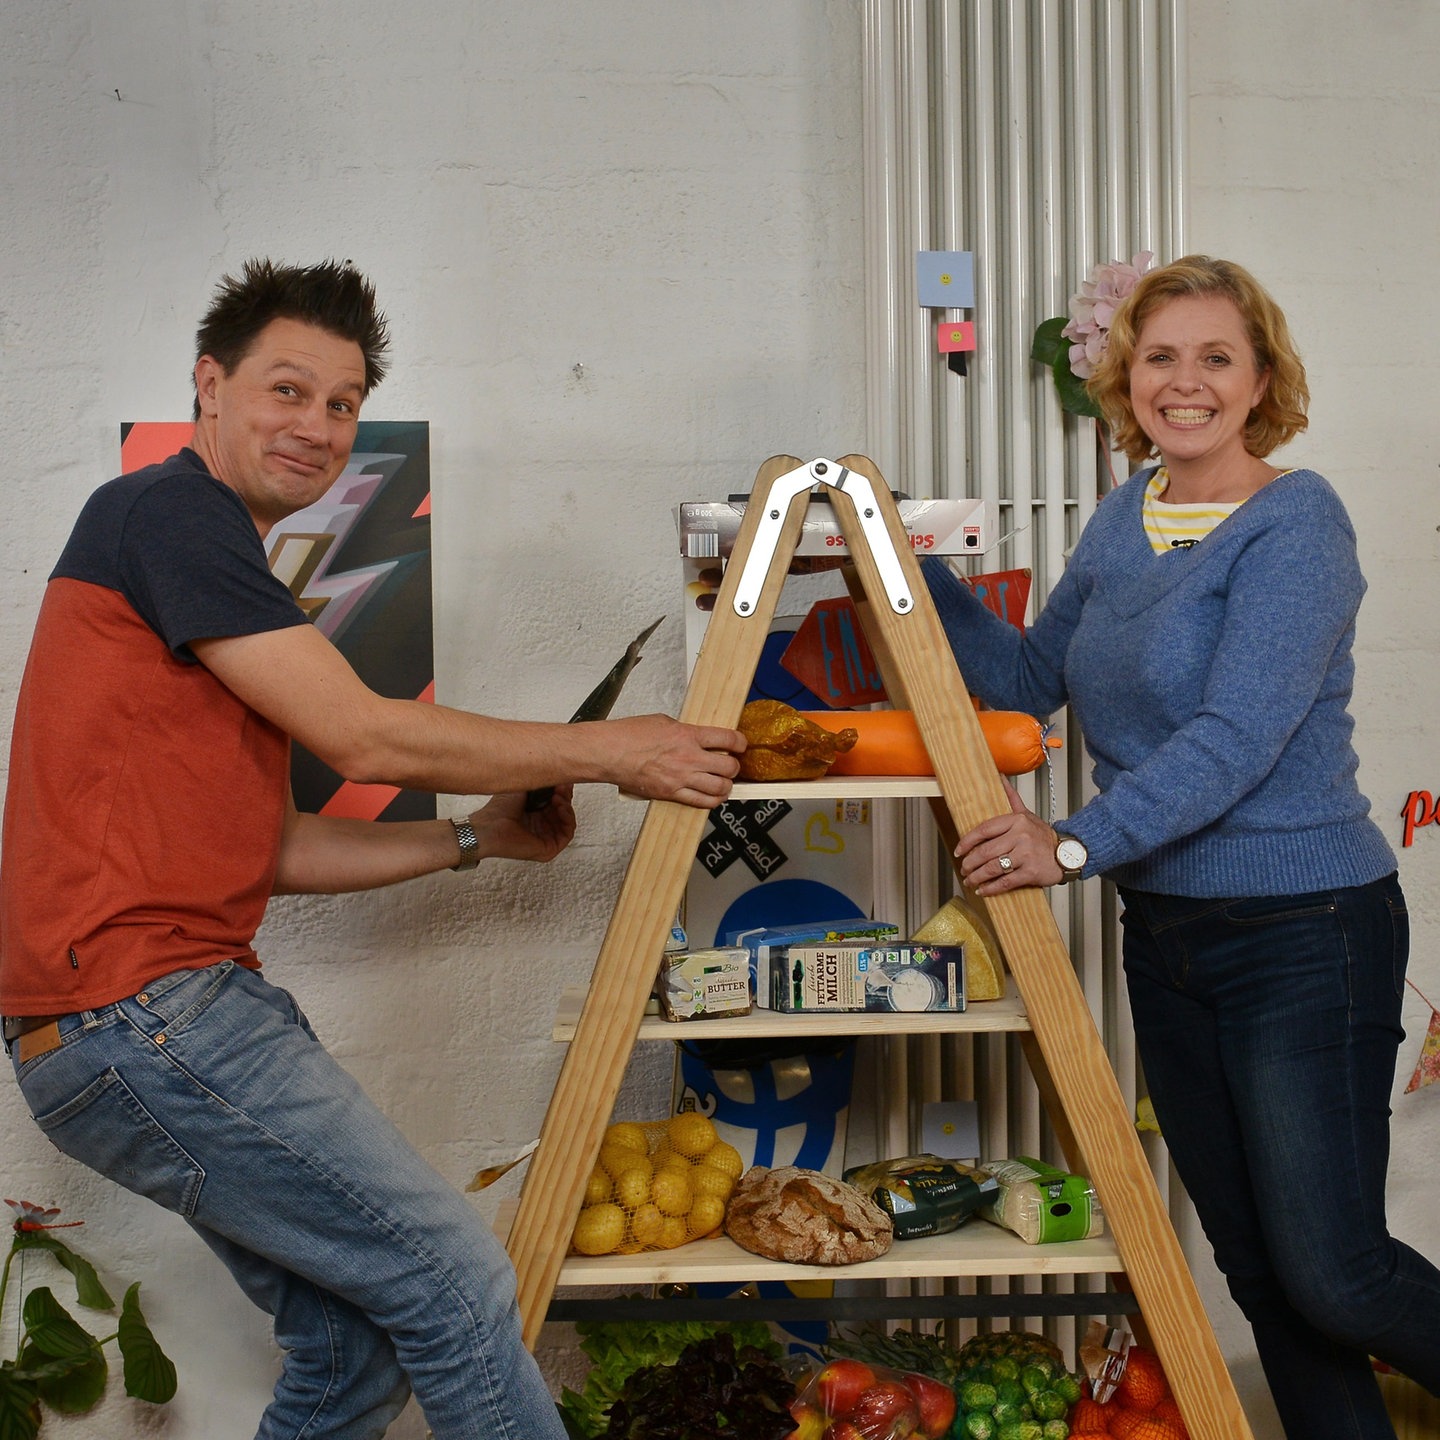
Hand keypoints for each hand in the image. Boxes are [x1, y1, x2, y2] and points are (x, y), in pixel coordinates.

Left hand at [469, 787, 576, 863]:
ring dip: (567, 807)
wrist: (487, 827)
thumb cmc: (497, 811)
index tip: (562, 780)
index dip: (562, 791)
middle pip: (564, 811)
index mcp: (533, 814)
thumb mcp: (523, 789)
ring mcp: (544, 837)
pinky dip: (568, 819)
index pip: (556, 803)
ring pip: (567, 822)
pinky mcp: (548, 849)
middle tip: (562, 786)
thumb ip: (541, 782)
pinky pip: (567, 835)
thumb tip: (557, 772)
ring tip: (558, 797)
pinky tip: (560, 807)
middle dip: (565, 797)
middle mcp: (539, 826)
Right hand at [603, 714, 744, 808]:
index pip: (728, 739)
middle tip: (732, 765)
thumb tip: (698, 736)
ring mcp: (681, 778)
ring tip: (723, 782)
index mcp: (688, 735)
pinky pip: (701, 802)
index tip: (741, 745)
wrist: (609, 752)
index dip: (741, 743)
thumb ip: (685, 730)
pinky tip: (712, 796)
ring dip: (726, 785)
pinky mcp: (671, 794)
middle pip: (728, 766)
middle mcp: (689, 757)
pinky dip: (712, 801)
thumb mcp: (663, 722)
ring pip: (719, 788)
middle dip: (734, 766)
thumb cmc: (629, 735)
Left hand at [955, 779, 1064, 894]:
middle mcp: (1020, 836)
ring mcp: (1025, 855)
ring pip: (993, 867)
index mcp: (1016, 821)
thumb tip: (999, 777)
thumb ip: (1011, 798)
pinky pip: (1005, 882)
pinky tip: (983, 890)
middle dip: (970, 863)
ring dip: (977, 877)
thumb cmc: (1043, 836)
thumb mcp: (1026, 815)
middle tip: (964, 868)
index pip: (984, 830)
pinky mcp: (1031, 872)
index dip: (967, 842)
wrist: (1069, 853)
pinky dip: (991, 888)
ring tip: (970, 880)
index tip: (958, 850)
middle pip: (985, 851)